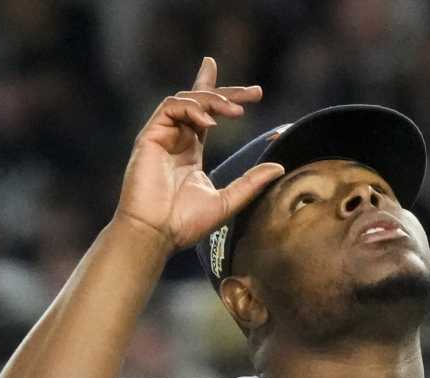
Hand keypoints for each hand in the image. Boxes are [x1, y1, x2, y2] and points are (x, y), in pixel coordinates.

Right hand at [115, 57, 283, 251]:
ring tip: (236, 111)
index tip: (254, 92)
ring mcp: (162, 136)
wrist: (155, 233)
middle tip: (255, 93)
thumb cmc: (184, 224)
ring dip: (213, 100)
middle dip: (227, 92)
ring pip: (187, 99)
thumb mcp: (227, 201)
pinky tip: (210, 121)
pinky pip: (170, 107)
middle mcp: (176, 140)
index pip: (206, 114)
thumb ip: (251, 182)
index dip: (223, 96)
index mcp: (190, 152)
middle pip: (199, 100)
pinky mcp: (149, 136)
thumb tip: (279, 167)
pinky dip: (192, 108)